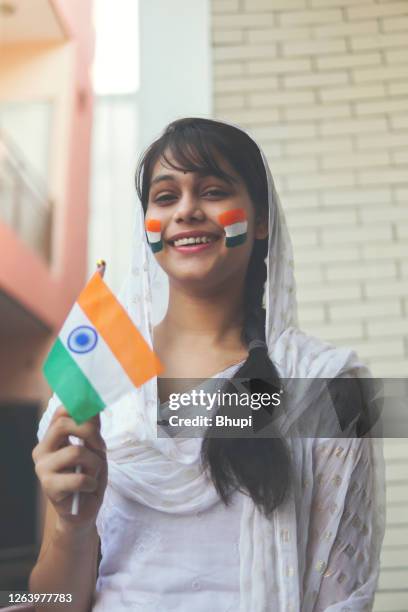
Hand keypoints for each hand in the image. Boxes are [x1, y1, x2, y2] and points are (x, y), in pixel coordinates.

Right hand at [32, 406, 107, 531]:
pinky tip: (88, 488)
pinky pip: (79, 478)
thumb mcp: (95, 448)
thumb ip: (92, 429)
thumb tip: (95, 406)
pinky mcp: (48, 487)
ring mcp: (42, 468)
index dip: (80, 407)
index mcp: (52, 438)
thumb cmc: (89, 476)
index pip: (60, 412)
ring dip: (94, 463)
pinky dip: (92, 482)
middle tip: (102, 447)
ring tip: (93, 474)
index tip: (97, 412)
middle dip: (90, 431)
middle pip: (63, 425)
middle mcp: (42, 450)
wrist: (84, 509)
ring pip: (76, 452)